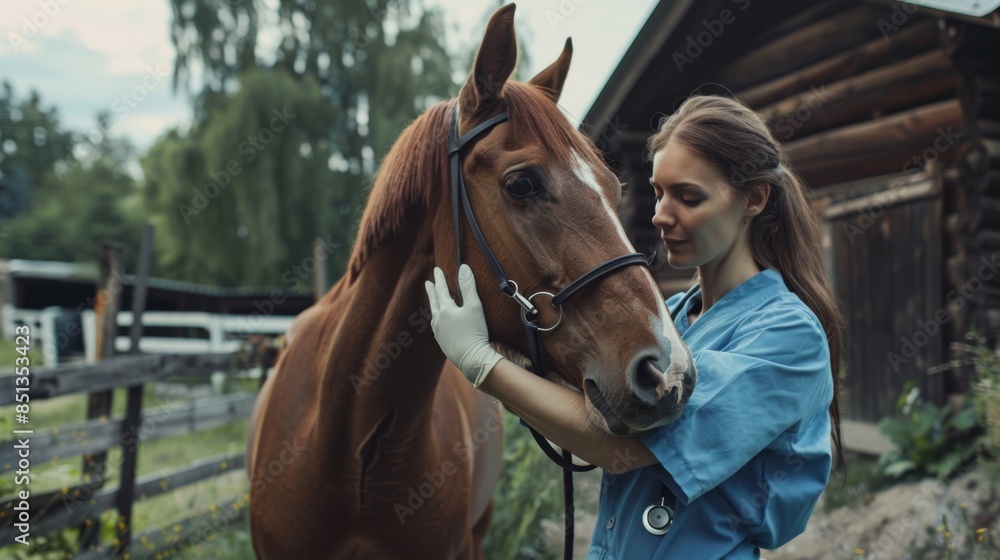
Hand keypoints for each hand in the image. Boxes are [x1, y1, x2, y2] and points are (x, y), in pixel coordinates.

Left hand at [424, 264, 502, 387]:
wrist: (471, 359)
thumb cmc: (474, 331)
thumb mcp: (474, 306)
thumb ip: (469, 286)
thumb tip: (463, 267)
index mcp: (445, 309)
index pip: (441, 289)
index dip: (440, 278)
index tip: (437, 269)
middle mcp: (438, 320)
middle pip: (434, 301)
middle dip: (432, 291)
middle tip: (428, 283)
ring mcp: (439, 332)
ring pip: (434, 315)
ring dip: (434, 305)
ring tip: (435, 302)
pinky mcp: (443, 342)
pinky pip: (437, 326)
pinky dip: (438, 319)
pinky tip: (441, 322)